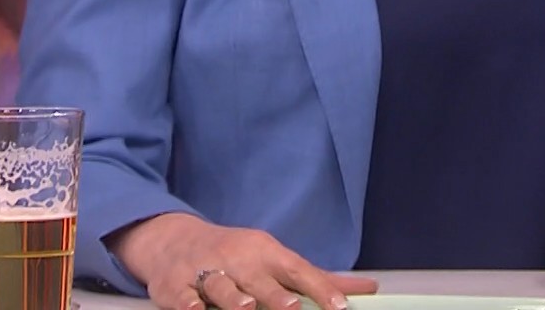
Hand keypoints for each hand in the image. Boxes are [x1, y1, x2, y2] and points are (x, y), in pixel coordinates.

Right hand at [111, 212, 377, 309]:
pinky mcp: (174, 286)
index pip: (298, 271)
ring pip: (220, 286)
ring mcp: (204, 271)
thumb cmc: (237, 256)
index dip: (319, 289)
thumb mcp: (275, 260)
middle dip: (275, 295)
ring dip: (234, 298)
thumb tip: (370, 288)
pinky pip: (181, 295)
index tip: (340, 308)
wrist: (174, 240)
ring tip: (247, 308)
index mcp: (266, 253)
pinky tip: (193, 309)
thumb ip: (317, 279)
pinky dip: (187, 303)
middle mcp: (238, 259)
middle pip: (259, 279)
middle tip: (291, 309)